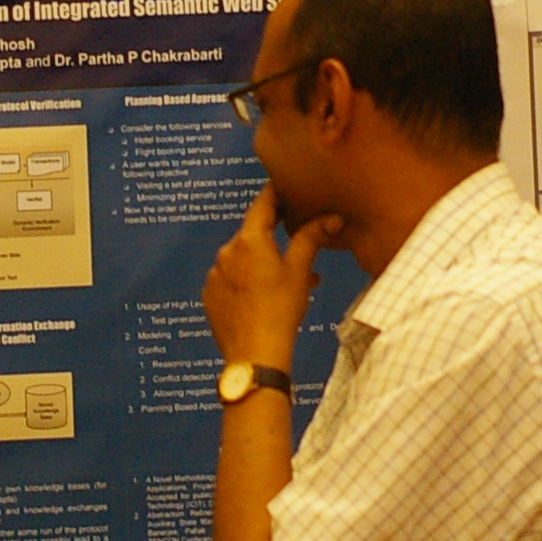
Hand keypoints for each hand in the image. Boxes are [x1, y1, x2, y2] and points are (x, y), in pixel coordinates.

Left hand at [202, 185, 339, 367]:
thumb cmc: (281, 309)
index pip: (262, 205)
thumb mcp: (299, 272)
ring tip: (288, 284)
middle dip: (274, 240)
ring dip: (263, 265)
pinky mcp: (209, 297)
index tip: (284, 185)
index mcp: (248, 240)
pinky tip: (263, 299)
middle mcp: (226, 252)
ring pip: (242, 261)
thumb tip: (332, 218)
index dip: (275, 194)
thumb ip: (311, 239)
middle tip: (297, 249)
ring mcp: (214, 275)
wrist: (254, 355)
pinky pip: (230, 280)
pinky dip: (246, 283)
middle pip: (252, 235)